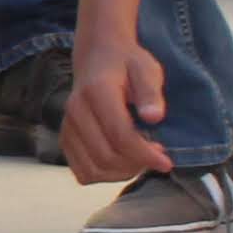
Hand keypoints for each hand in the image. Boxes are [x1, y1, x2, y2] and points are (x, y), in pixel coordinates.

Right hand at [57, 28, 173, 184]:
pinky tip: (122, 162)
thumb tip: (154, 117)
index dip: (145, 155)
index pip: (119, 135)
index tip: (167, 162)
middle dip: (136, 164)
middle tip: (156, 155)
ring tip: (139, 159)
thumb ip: (150, 92)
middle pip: (105, 156)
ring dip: (121, 173)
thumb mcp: (147, 69)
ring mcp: (67, 126)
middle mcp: (75, 110)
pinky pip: (82, 172)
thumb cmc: (126, 63)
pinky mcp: (65, 138)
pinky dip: (104, 175)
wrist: (97, 56)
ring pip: (92, 170)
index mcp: (96, 91)